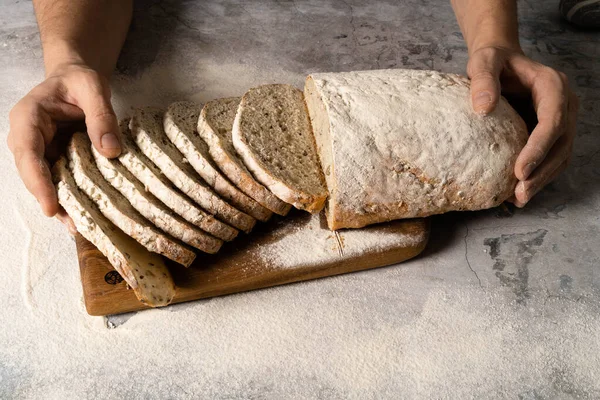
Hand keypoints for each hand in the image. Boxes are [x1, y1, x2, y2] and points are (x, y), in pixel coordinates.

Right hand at [7, 63, 121, 225]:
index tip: (50, 206)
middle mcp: (28, 138)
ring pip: (46, 182)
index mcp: (29, 117)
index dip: (37, 182)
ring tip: (81, 227)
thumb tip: (110, 150)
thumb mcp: (93, 87)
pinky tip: (86, 214)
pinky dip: (72, 196)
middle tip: (73, 225)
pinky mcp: (55, 158)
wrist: (76, 79)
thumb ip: (101, 115)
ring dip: (62, 204)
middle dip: (50, 200)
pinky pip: (61, 179)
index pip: (27, 153)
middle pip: (33, 174)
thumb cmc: (80, 79)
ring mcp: (40, 150)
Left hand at [467, 46, 577, 206]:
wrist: (500, 60)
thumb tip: (482, 109)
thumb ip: (483, 80)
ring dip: (541, 180)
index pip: (553, 121)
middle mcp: (564, 104)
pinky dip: (537, 176)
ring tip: (518, 200)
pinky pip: (550, 158)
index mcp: (553, 86)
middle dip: (541, 172)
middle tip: (519, 194)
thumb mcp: (484, 62)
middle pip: (561, 144)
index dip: (539, 148)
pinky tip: (516, 193)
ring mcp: (561, 120)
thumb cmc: (492, 60)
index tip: (520, 171)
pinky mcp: (551, 133)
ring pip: (559, 156)